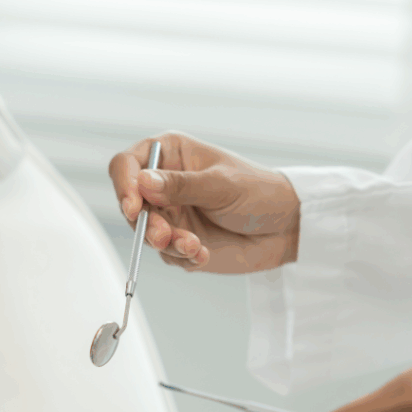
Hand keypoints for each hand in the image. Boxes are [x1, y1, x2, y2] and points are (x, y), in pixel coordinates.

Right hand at [107, 131, 300, 273]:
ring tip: (193, 247)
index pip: (127, 164)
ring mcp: (171, 215)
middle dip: (147, 224)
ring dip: (166, 243)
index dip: (124, 185)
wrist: (286, 228)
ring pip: (146, 234)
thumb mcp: (222, 184)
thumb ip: (181, 185)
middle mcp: (164, 184)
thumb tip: (143, 182)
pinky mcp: (179, 242)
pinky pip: (167, 254)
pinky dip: (182, 256)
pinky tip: (203, 254)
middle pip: (131, 204)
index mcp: (171, 155)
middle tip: (165, 236)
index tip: (133, 207)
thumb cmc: (260, 191)